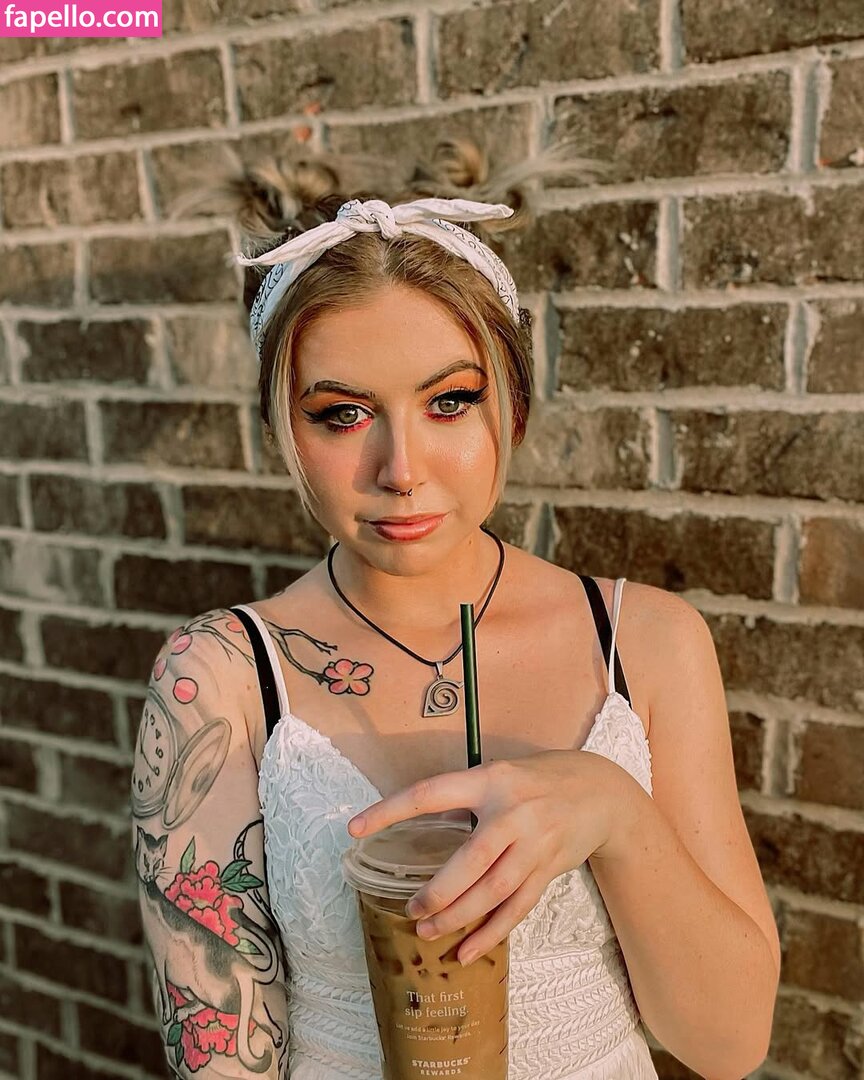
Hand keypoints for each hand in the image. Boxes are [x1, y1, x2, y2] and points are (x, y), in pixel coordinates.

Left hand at [347, 750, 640, 964]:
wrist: (602, 793)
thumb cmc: (538, 780)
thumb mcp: (500, 773)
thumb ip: (466, 796)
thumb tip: (419, 822)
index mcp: (490, 779)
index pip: (430, 794)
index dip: (390, 811)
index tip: (356, 829)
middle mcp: (513, 812)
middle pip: (472, 859)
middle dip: (439, 890)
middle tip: (411, 908)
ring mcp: (534, 844)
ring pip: (494, 890)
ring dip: (459, 916)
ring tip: (428, 931)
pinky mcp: (548, 870)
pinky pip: (517, 907)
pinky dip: (492, 932)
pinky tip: (467, 951)